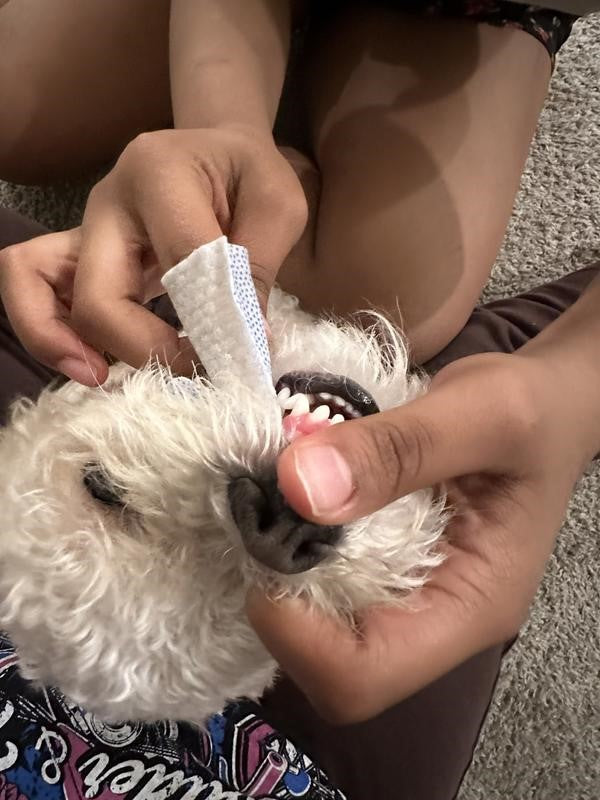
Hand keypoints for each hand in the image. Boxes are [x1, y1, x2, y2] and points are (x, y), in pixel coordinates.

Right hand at [0, 128, 306, 383]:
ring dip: (58, 340)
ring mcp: (84, 226)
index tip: (247, 352)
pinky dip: (51, 329)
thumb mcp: (277, 205)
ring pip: (33, 281)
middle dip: (140, 346)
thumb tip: (245, 342)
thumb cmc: (247, 174)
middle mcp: (108, 201)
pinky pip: (35, 286)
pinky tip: (93, 363)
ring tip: (100, 377)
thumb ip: (259, 267)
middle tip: (190, 372)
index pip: (181, 259)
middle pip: (98, 292)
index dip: (214, 317)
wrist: (217, 151)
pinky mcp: (77, 251)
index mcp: (160, 173)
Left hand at [247, 352, 594, 723]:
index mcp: (470, 607)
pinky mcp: (386, 566)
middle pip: (327, 663)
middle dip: (279, 597)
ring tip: (268, 497)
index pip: (363, 677)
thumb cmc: (535, 413)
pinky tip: (286, 495)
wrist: (545, 409)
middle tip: (260, 513)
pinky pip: (322, 580)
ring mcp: (407, 594)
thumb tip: (297, 487)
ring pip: (316, 625)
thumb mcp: (482, 412)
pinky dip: (290, 544)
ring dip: (278, 567)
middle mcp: (434, 617)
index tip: (264, 547)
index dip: (296, 634)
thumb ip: (397, 449)